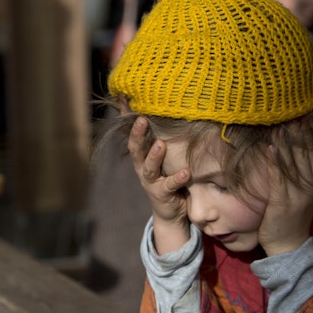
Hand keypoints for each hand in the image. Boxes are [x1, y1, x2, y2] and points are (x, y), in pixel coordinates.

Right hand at [129, 116, 191, 252]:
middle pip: (136, 150)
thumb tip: (157, 114)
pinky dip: (177, 178)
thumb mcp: (161, 157)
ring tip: (161, 145)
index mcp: (141, 157)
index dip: (129, 120)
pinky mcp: (163, 194)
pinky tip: (186, 171)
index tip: (126, 101)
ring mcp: (151, 182)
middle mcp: (143, 168)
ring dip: (154, 156)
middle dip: (137, 135)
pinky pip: (170, 185)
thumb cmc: (167, 176)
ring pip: (150, 168)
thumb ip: (158, 138)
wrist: (171, 211)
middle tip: (142, 120)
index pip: (133, 135)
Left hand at [258, 115, 312, 256]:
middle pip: (304, 152)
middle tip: (288, 110)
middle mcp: (311, 186)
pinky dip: (274, 161)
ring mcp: (297, 195)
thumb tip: (296, 146)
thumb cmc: (293, 217)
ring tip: (278, 122)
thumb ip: (303, 172)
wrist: (289, 245)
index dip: (308, 130)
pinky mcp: (282, 203)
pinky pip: (277, 178)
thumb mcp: (305, 193)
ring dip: (284, 141)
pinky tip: (269, 147)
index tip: (302, 112)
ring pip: (291, 162)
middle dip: (296, 130)